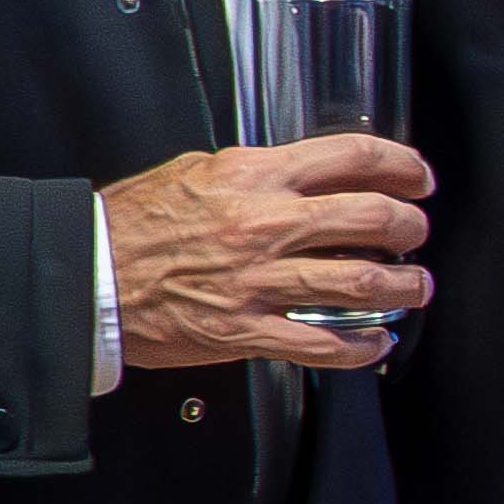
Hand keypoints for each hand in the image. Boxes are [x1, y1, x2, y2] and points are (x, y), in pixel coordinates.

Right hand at [104, 135, 432, 372]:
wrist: (88, 275)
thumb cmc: (133, 223)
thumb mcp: (196, 170)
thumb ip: (255, 171)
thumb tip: (303, 172)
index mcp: (254, 176)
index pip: (351, 156)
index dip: (400, 163)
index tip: (415, 177)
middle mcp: (265, 225)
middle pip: (372, 217)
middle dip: (410, 226)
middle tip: (415, 232)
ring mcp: (260, 281)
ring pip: (361, 282)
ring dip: (402, 287)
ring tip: (413, 287)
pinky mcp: (247, 330)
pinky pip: (323, 343)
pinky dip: (361, 347)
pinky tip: (374, 342)